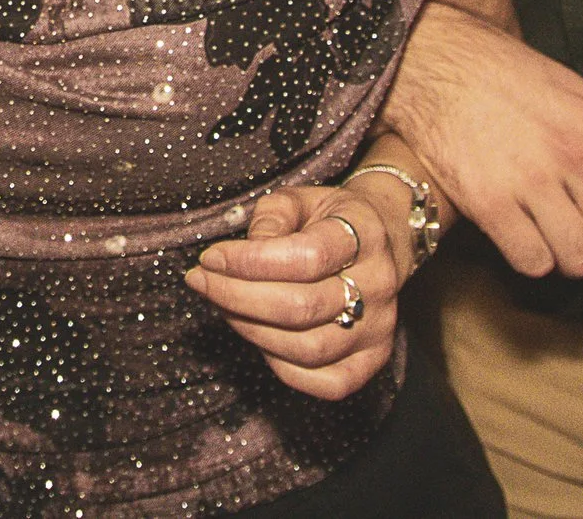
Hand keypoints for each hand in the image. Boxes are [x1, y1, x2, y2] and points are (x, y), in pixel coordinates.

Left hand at [185, 185, 400, 400]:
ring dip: (251, 331)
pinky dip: (280, 366)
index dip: (249, 262)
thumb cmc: (327, 219)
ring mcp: (380, 329)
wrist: (380, 241)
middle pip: (303, 307)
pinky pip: (324, 383)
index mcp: (365, 234)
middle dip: (237, 297)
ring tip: (223, 306)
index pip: (307, 257)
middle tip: (202, 282)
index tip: (210, 258)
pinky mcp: (372, 361)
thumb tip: (244, 255)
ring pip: (308, 348)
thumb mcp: (299, 199)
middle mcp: (379, 285)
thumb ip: (270, 217)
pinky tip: (257, 335)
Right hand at [383, 2, 582, 276]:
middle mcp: (573, 153)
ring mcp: (530, 180)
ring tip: (559, 238)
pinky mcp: (488, 203)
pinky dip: (535, 260)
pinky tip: (525, 236)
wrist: (434, 60)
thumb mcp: (576, 92)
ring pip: (582, 259)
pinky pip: (533, 262)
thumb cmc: (507, 76)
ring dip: (575, 258)